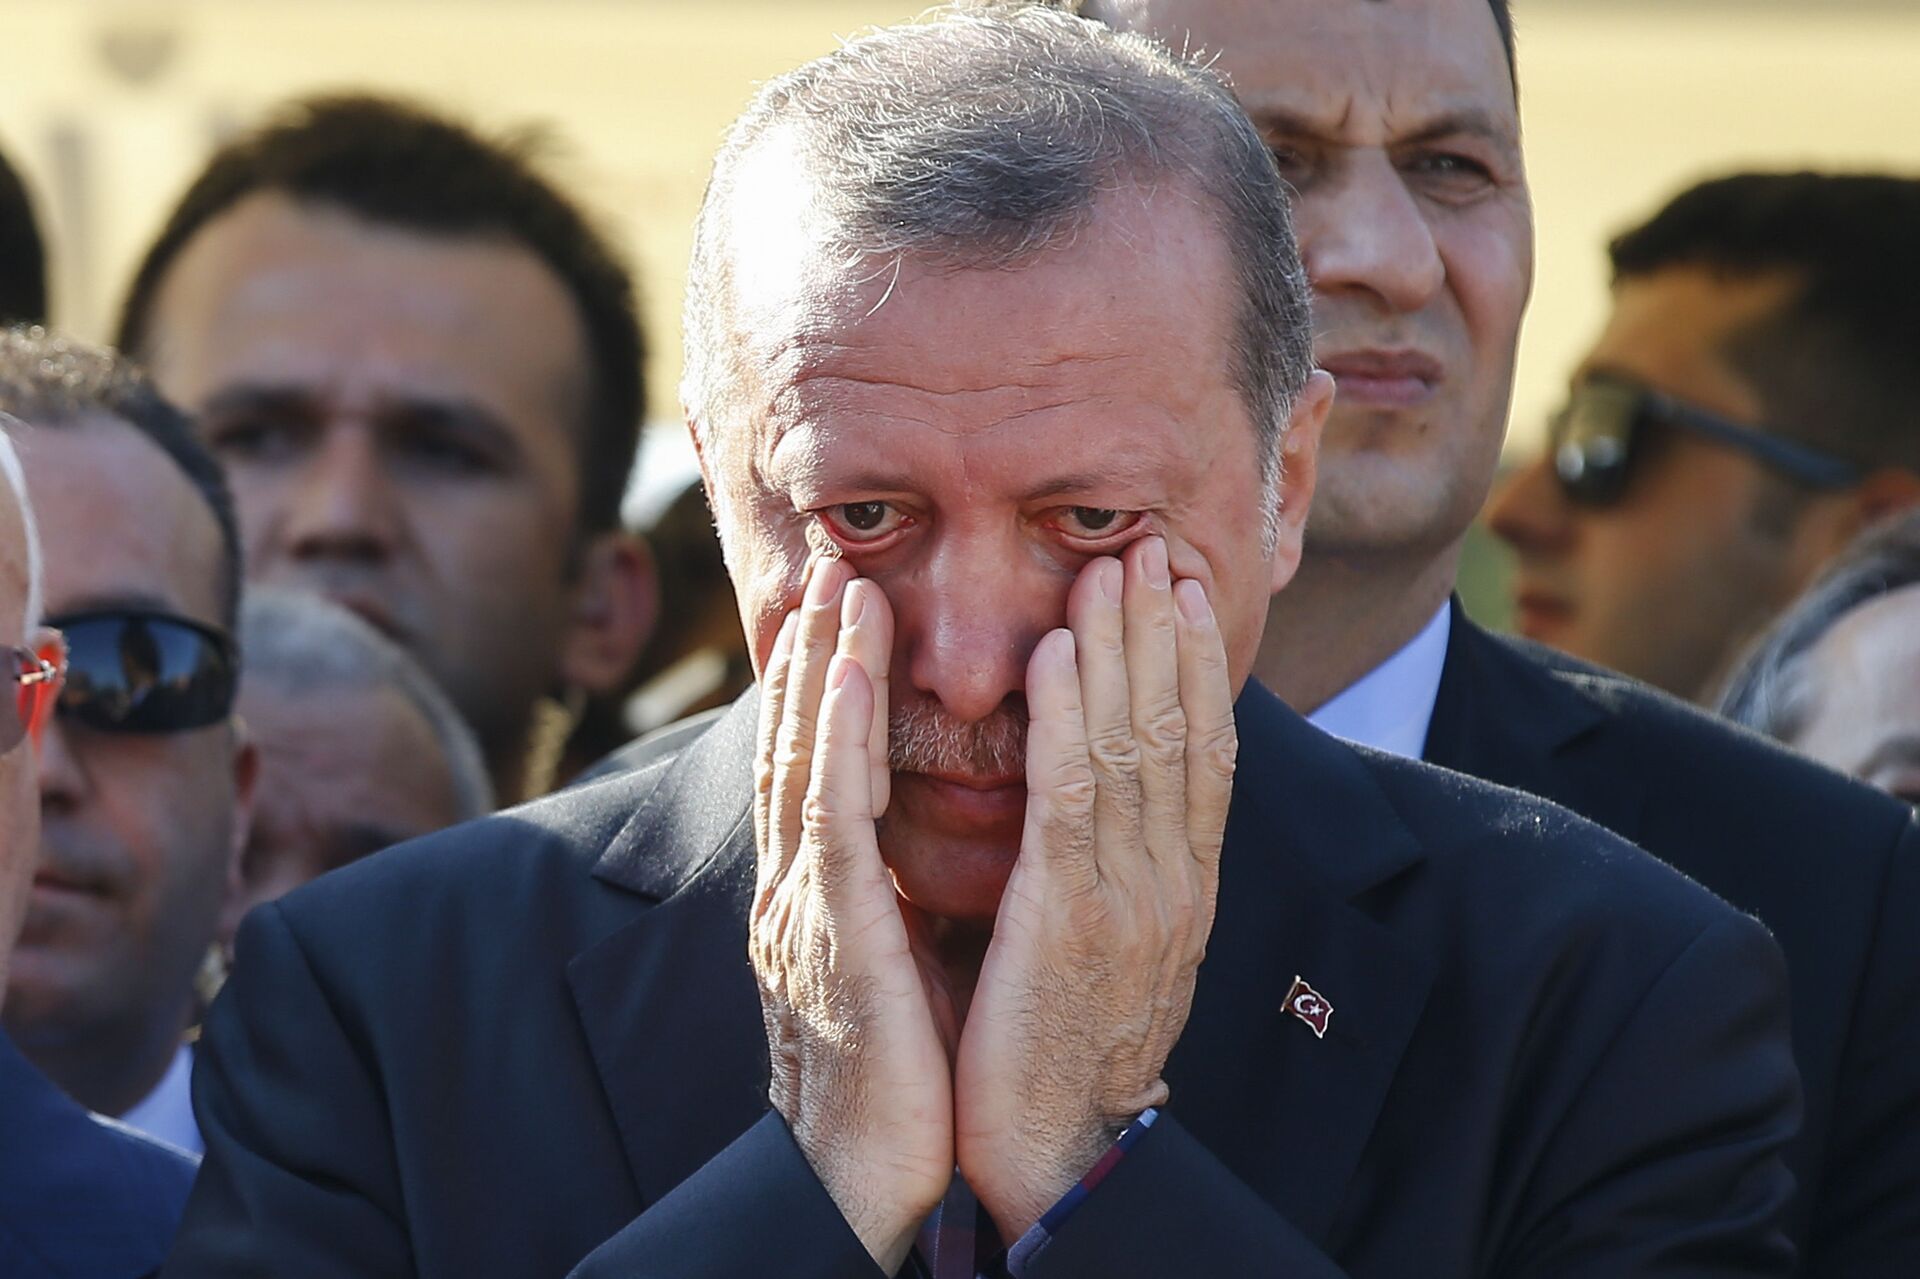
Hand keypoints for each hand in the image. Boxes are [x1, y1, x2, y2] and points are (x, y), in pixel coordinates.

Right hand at [750, 556, 951, 1271]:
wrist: (864, 1177)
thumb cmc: (894, 1080)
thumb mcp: (893, 968)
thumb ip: (892, 899)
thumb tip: (917, 850)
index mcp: (820, 897)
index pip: (818, 767)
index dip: (824, 685)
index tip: (844, 610)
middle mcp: (798, 888)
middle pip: (796, 746)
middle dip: (811, 652)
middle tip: (829, 563)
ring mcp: (803, 906)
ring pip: (803, 761)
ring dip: (818, 666)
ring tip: (837, 584)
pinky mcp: (829, 934)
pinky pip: (827, 818)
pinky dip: (829, 737)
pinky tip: (837, 675)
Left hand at [954, 536, 1236, 1240]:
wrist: (1059, 1152)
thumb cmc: (1068, 1046)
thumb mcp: (1116, 947)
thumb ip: (1120, 871)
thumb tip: (1112, 802)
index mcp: (1185, 887)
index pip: (1204, 753)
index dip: (1199, 666)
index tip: (1187, 593)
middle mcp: (1174, 881)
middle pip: (1179, 729)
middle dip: (1165, 632)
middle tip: (1153, 547)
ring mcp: (1132, 896)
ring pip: (1134, 744)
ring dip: (1122, 647)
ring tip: (1112, 569)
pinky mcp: (1071, 915)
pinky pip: (1073, 793)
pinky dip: (1069, 713)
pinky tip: (1058, 652)